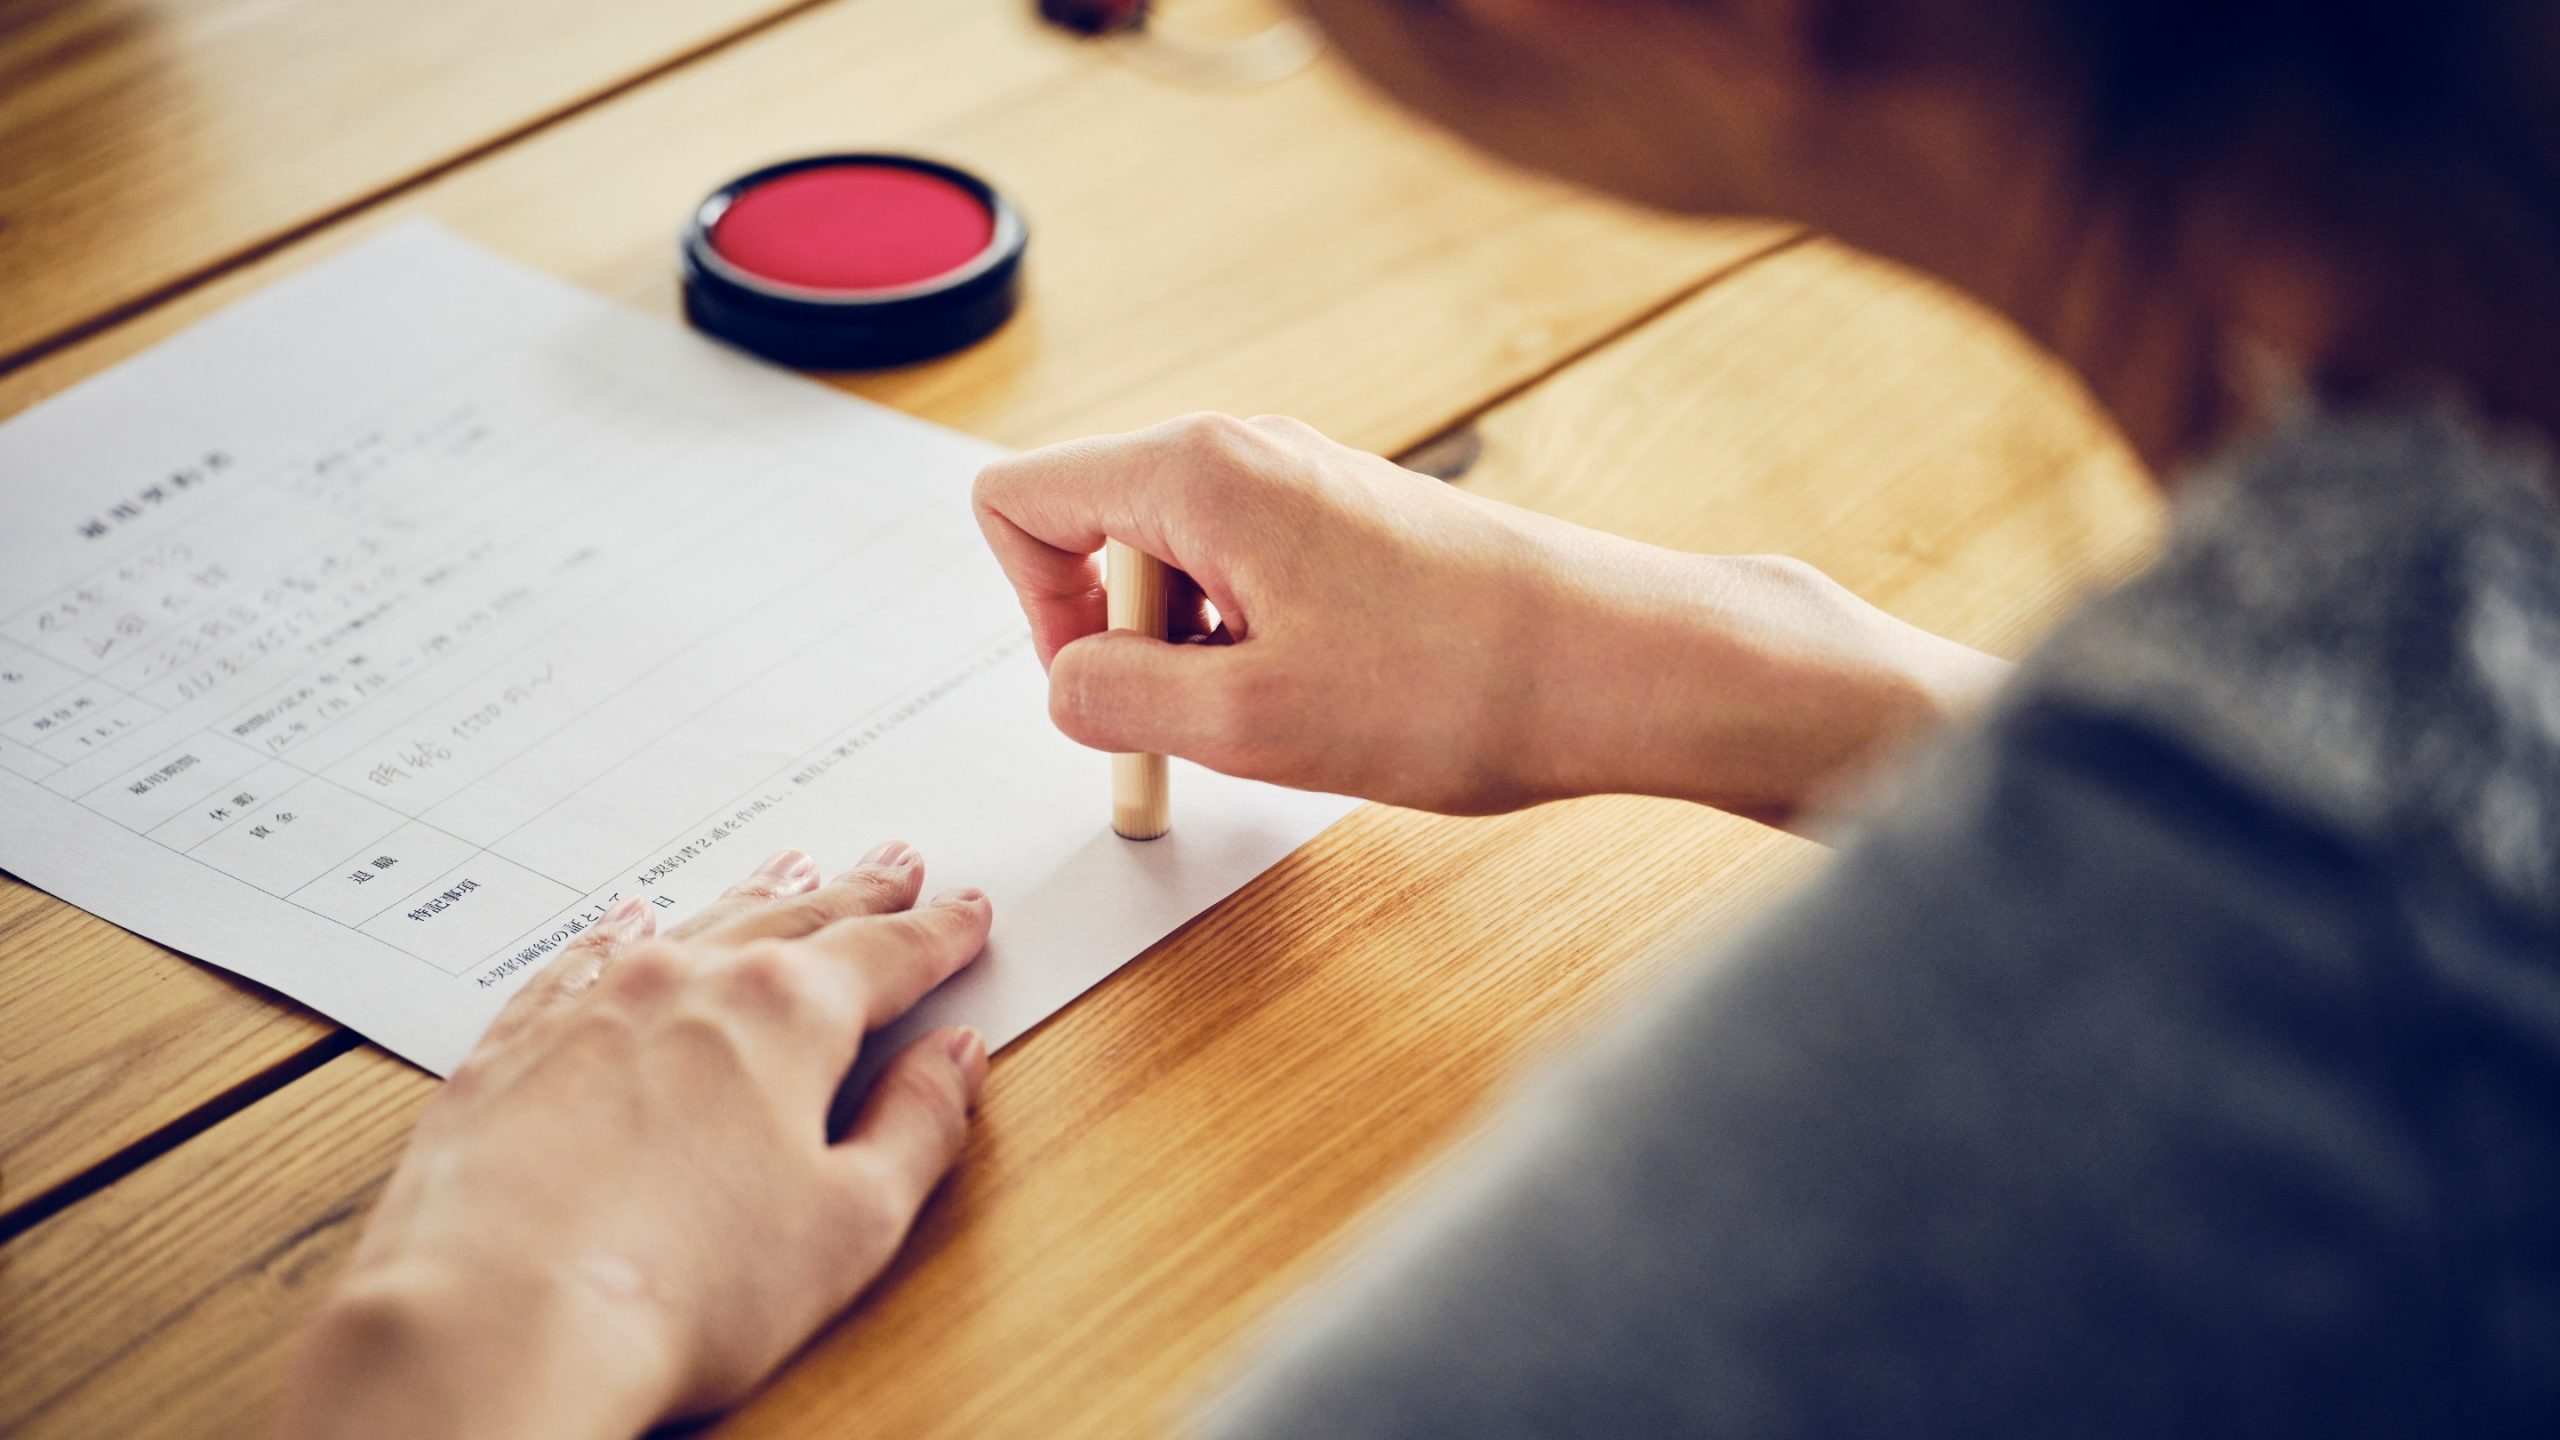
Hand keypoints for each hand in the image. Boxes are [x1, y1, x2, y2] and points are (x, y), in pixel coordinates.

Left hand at [275, 844, 992, 1439]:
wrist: (492, 1319)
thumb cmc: (679, 1290)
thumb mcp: (851, 1224)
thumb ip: (918, 1127)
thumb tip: (954, 1061)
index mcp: (790, 1016)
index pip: (890, 954)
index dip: (940, 933)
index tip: (968, 911)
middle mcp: (691, 984)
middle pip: (797, 918)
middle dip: (858, 892)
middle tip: (896, 862)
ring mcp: (594, 1006)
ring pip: (695, 925)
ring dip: (753, 896)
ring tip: (790, 867)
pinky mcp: (514, 1047)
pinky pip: (581, 960)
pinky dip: (620, 934)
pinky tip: (632, 921)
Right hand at [973, 413, 2004, 824]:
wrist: (1619, 664)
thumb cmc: (1452, 687)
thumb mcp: (1245, 721)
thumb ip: (1114, 698)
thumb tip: (1065, 684)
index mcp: (1198, 473)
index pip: (1018, 502)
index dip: (1032, 611)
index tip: (1110, 689)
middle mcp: (1245, 452)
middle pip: (1098, 534)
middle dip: (1128, 644)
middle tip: (1212, 726)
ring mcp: (1305, 482)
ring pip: (1180, 567)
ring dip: (1199, 656)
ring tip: (1289, 717)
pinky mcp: (1354, 523)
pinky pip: (1250, 579)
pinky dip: (1258, 647)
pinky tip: (1333, 700)